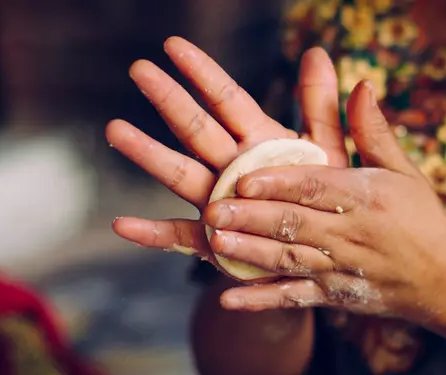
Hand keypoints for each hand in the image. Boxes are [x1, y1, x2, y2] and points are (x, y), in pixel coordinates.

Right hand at [107, 38, 348, 273]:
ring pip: (179, 175)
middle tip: (138, 69)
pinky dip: (150, 234)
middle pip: (196, 129)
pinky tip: (123, 225)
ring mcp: (217, 204)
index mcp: (259, 143)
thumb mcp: (328, 152)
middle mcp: (231, 168)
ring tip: (117, 130)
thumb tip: (316, 52)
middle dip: (169, 99)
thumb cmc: (323, 203)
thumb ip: (320, 106)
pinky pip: (178, 238)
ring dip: (148, 153)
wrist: (319, 259)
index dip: (203, 73)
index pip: (227, 100)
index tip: (173, 45)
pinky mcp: (212, 243)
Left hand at [206, 81, 445, 322]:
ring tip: (215, 243)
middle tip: (212, 210)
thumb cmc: (420, 216)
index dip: (278, 184)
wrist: (444, 279)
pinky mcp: (332, 297)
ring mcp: (339, 269)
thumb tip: (360, 84)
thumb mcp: (403, 170)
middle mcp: (351, 235)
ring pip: (289, 261)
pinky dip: (261, 302)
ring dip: (250, 254)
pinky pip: (293, 300)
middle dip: (252, 218)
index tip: (244, 178)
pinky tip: (227, 300)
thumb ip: (372, 131)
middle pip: (295, 225)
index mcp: (366, 198)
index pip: (315, 188)